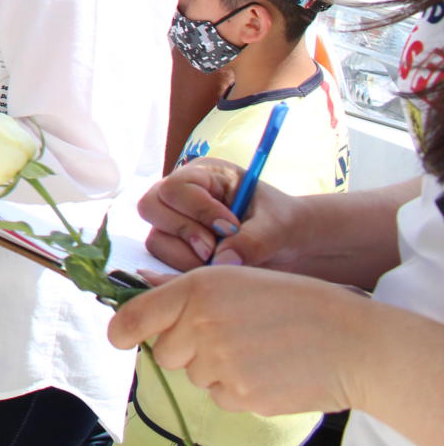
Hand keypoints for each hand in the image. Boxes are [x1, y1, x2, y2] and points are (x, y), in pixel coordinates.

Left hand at [107, 266, 368, 418]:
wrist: (355, 342)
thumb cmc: (299, 302)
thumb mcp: (241, 279)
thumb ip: (188, 289)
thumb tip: (145, 286)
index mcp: (199, 288)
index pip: (137, 317)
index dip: (123, 330)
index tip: (119, 337)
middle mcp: (201, 325)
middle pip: (165, 352)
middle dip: (185, 347)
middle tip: (228, 336)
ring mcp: (220, 364)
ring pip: (194, 375)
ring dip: (215, 367)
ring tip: (258, 349)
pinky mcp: (241, 396)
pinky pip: (221, 397)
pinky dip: (238, 389)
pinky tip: (268, 371)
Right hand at [137, 157, 304, 270]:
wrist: (294, 247)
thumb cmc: (285, 224)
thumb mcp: (277, 227)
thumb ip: (251, 240)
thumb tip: (220, 262)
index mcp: (205, 175)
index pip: (176, 187)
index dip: (198, 210)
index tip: (231, 228)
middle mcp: (182, 196)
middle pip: (150, 206)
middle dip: (184, 232)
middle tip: (215, 248)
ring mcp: (175, 223)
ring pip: (155, 239)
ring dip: (186, 256)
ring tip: (221, 261)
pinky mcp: (177, 249)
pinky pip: (163, 262)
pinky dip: (185, 270)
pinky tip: (214, 270)